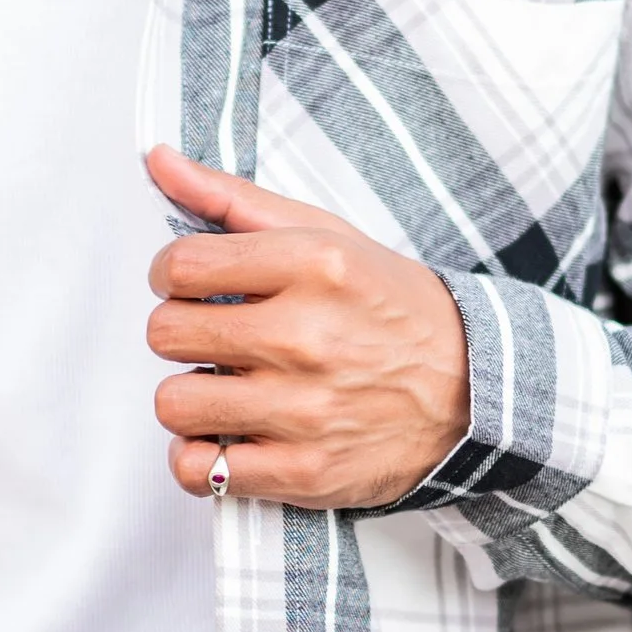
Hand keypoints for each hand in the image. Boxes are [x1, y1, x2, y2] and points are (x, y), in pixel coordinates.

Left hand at [144, 145, 469, 508]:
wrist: (474, 389)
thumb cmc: (391, 308)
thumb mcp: (326, 235)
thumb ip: (234, 200)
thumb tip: (158, 160)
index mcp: (313, 266)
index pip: (180, 265)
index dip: (170, 275)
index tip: (189, 285)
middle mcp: (307, 336)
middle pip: (167, 333)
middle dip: (180, 333)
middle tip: (213, 337)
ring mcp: (305, 409)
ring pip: (175, 403)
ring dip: (190, 397)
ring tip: (224, 387)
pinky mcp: (304, 470)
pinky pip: (199, 471)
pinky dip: (200, 458)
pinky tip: (228, 435)